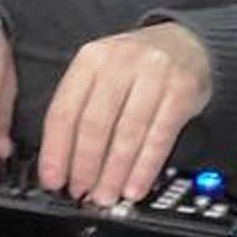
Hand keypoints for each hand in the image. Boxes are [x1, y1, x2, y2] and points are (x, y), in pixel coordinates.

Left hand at [38, 21, 211, 205]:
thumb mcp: (101, 70)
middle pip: (95, 124)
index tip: (52, 179)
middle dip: (84, 166)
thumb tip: (63, 160)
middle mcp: (120, 62)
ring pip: (127, 134)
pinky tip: (134, 187)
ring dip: (113, 174)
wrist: (184, 42)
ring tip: (105, 195)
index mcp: (91, 58)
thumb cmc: (135, 64)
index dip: (56, 150)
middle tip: (80, 192)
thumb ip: (82, 106)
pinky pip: (158, 138)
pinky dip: (144, 168)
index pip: (65, 109)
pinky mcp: (181, 91)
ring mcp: (153, 75)